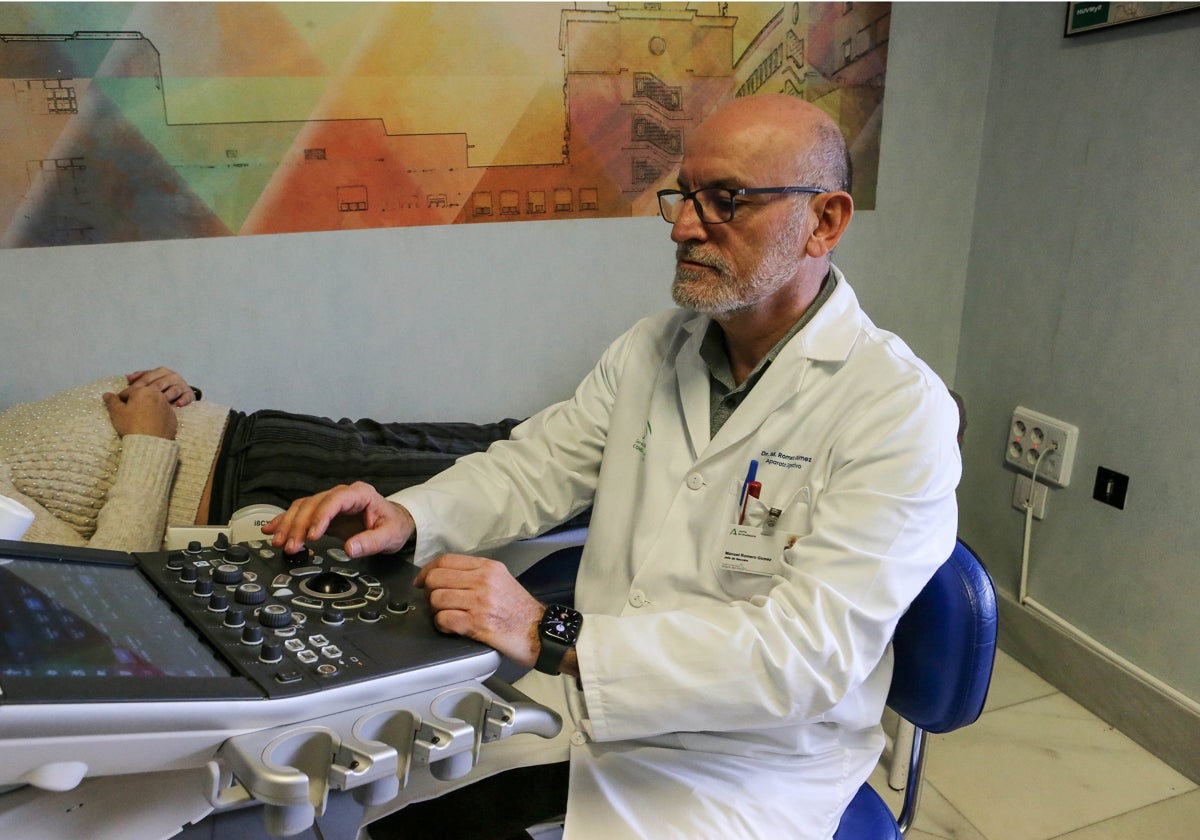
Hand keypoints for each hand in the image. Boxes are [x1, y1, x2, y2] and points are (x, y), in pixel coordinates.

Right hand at [103, 386, 177, 438]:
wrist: (150, 443)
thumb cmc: (131, 425)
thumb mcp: (117, 412)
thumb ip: (111, 401)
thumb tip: (106, 394)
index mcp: (144, 390)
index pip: (127, 392)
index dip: (120, 400)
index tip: (117, 409)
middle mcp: (158, 395)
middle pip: (142, 397)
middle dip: (134, 403)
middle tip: (128, 415)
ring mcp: (168, 406)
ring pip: (152, 404)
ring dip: (145, 409)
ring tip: (139, 420)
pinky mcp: (173, 417)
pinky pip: (161, 414)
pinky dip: (155, 417)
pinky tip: (149, 425)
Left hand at [126, 367, 196, 406]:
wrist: (182, 392)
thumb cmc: (163, 387)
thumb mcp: (152, 381)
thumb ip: (140, 379)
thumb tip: (128, 378)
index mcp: (161, 371)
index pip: (146, 378)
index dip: (135, 387)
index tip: (124, 397)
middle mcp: (172, 376)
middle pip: (158, 384)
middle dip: (148, 393)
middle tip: (137, 403)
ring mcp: (181, 384)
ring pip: (173, 389)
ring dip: (166, 396)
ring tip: (160, 402)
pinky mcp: (189, 393)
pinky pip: (187, 396)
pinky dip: (183, 400)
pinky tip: (178, 404)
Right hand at [262, 481, 415, 557]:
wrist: (394, 522)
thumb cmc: (393, 526)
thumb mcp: (389, 536)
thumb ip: (371, 542)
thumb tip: (350, 549)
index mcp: (360, 494)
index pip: (335, 500)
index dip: (321, 516)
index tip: (313, 536)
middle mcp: (342, 494)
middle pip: (313, 504)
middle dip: (299, 525)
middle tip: (291, 546)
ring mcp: (330, 502)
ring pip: (303, 507)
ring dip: (288, 524)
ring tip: (279, 543)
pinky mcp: (322, 512)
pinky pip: (300, 513)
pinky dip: (285, 521)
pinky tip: (270, 529)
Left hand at [415, 554, 544, 667]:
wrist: (541, 633)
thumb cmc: (520, 610)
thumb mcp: (502, 581)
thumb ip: (476, 575)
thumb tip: (446, 577)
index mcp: (488, 567)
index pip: (446, 560)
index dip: (427, 571)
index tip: (422, 582)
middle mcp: (483, 581)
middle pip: (436, 578)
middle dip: (429, 591)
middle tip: (435, 602)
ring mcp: (480, 602)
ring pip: (437, 599)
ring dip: (435, 611)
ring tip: (445, 616)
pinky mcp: (478, 624)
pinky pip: (444, 619)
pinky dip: (442, 625)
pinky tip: (450, 627)